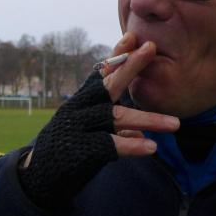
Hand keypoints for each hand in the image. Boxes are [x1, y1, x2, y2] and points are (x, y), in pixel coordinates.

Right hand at [18, 32, 178, 208]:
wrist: (39, 178)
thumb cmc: (68, 150)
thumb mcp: (89, 132)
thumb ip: (114, 129)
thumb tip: (141, 133)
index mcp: (81, 101)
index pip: (101, 74)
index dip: (117, 56)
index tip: (133, 37)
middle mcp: (78, 109)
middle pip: (107, 85)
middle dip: (130, 66)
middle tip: (151, 48)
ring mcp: (79, 129)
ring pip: (117, 117)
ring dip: (148, 119)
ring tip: (176, 124)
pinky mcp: (82, 150)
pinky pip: (111, 145)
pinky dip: (131, 146)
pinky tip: (151, 147)